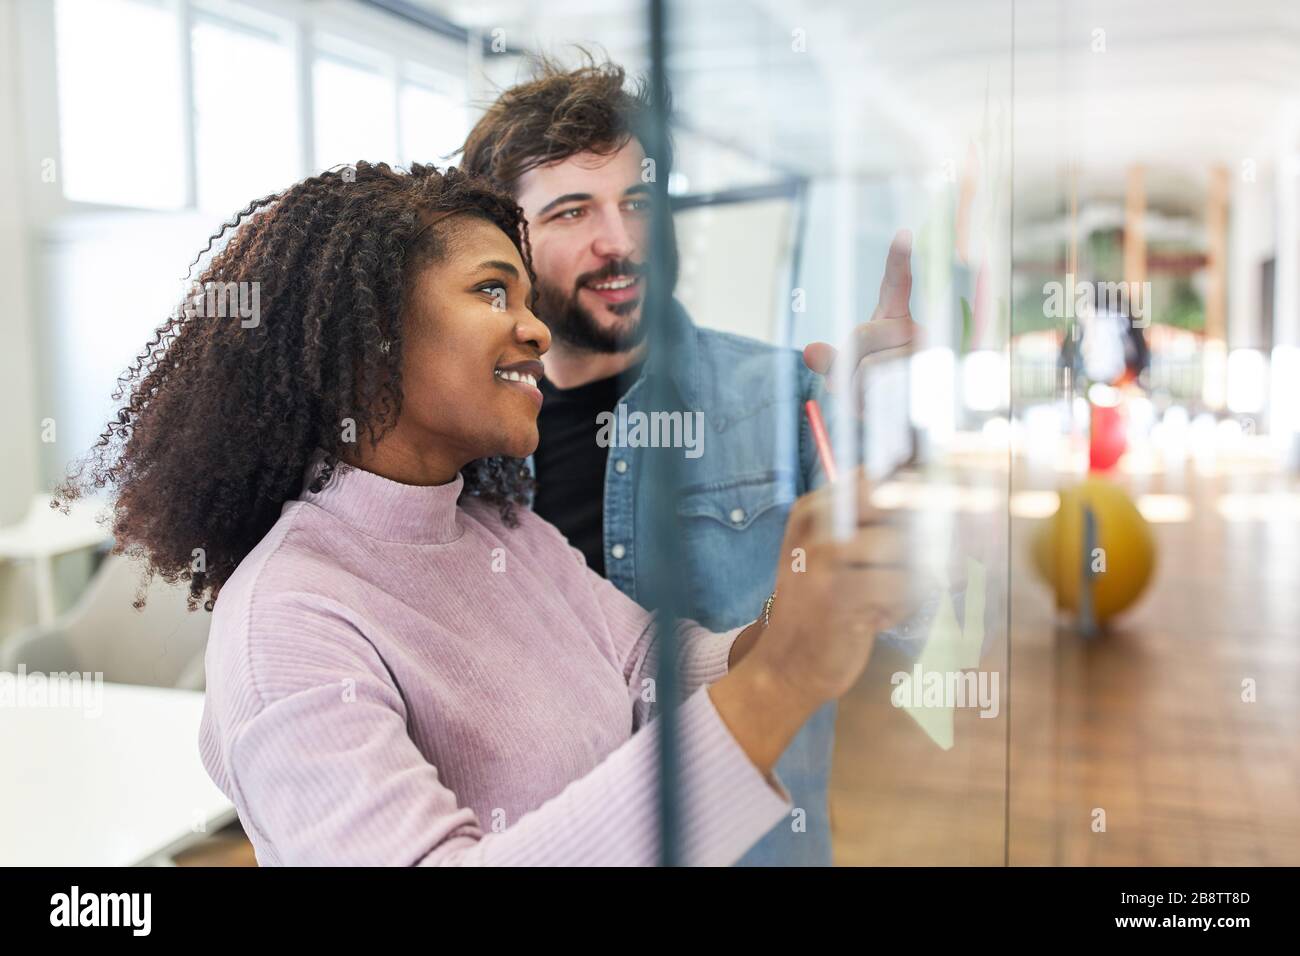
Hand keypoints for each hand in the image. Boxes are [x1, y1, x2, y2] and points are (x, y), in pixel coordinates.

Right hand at [708, 469, 928, 773]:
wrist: (784, 668)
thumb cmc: (820, 609)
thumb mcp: (833, 557)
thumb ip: (871, 524)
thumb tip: (933, 495)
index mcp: (814, 510)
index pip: (877, 479)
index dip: (917, 497)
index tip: (936, 522)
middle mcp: (817, 525)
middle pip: (896, 506)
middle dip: (924, 537)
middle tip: (932, 565)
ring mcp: (823, 559)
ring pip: (902, 546)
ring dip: (910, 579)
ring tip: (887, 602)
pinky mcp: (838, 595)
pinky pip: (901, 585)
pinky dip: (902, 606)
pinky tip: (879, 620)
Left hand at [802, 229, 917, 416]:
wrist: (904, 419)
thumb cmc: (873, 389)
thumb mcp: (846, 370)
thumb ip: (829, 359)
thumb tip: (808, 351)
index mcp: (895, 321)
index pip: (895, 286)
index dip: (897, 260)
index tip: (903, 234)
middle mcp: (917, 332)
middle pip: (860, 335)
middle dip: (844, 364)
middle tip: (852, 383)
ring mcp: (926, 357)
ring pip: (869, 368)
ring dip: (856, 391)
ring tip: (870, 399)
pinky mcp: (930, 384)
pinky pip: (885, 390)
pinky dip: (872, 404)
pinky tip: (880, 409)